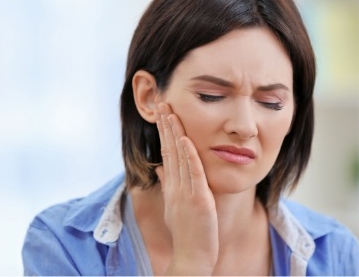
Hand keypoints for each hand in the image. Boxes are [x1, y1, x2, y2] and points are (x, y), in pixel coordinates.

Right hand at [155, 103, 218, 275]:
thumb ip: (168, 183)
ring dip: (175, 134)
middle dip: (166, 125)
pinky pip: (193, 174)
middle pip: (169, 149)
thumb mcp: (174, 205)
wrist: (192, 256)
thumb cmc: (186, 231)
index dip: (164, 132)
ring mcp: (185, 192)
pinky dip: (190, 156)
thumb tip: (160, 166)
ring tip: (171, 112)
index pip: (166, 152)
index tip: (162, 114)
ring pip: (179, 157)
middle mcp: (175, 186)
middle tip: (162, 102)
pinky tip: (186, 139)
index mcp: (172, 186)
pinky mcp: (198, 200)